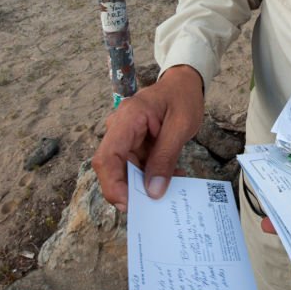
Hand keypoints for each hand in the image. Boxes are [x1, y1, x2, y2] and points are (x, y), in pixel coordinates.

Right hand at [92, 65, 203, 210]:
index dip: (113, 185)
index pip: (107, 157)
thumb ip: (166, 158)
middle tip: (155, 205)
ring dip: (145, 185)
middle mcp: (119, 129)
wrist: (183, 84)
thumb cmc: (182, 98)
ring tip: (170, 188)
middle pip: (112, 168)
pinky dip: (151, 177)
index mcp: (127, 119)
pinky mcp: (133, 146)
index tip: (130, 205)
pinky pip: (136, 168)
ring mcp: (124, 138)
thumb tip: (153, 191)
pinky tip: (172, 178)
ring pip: (124, 172)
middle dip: (130, 190)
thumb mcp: (181, 126)